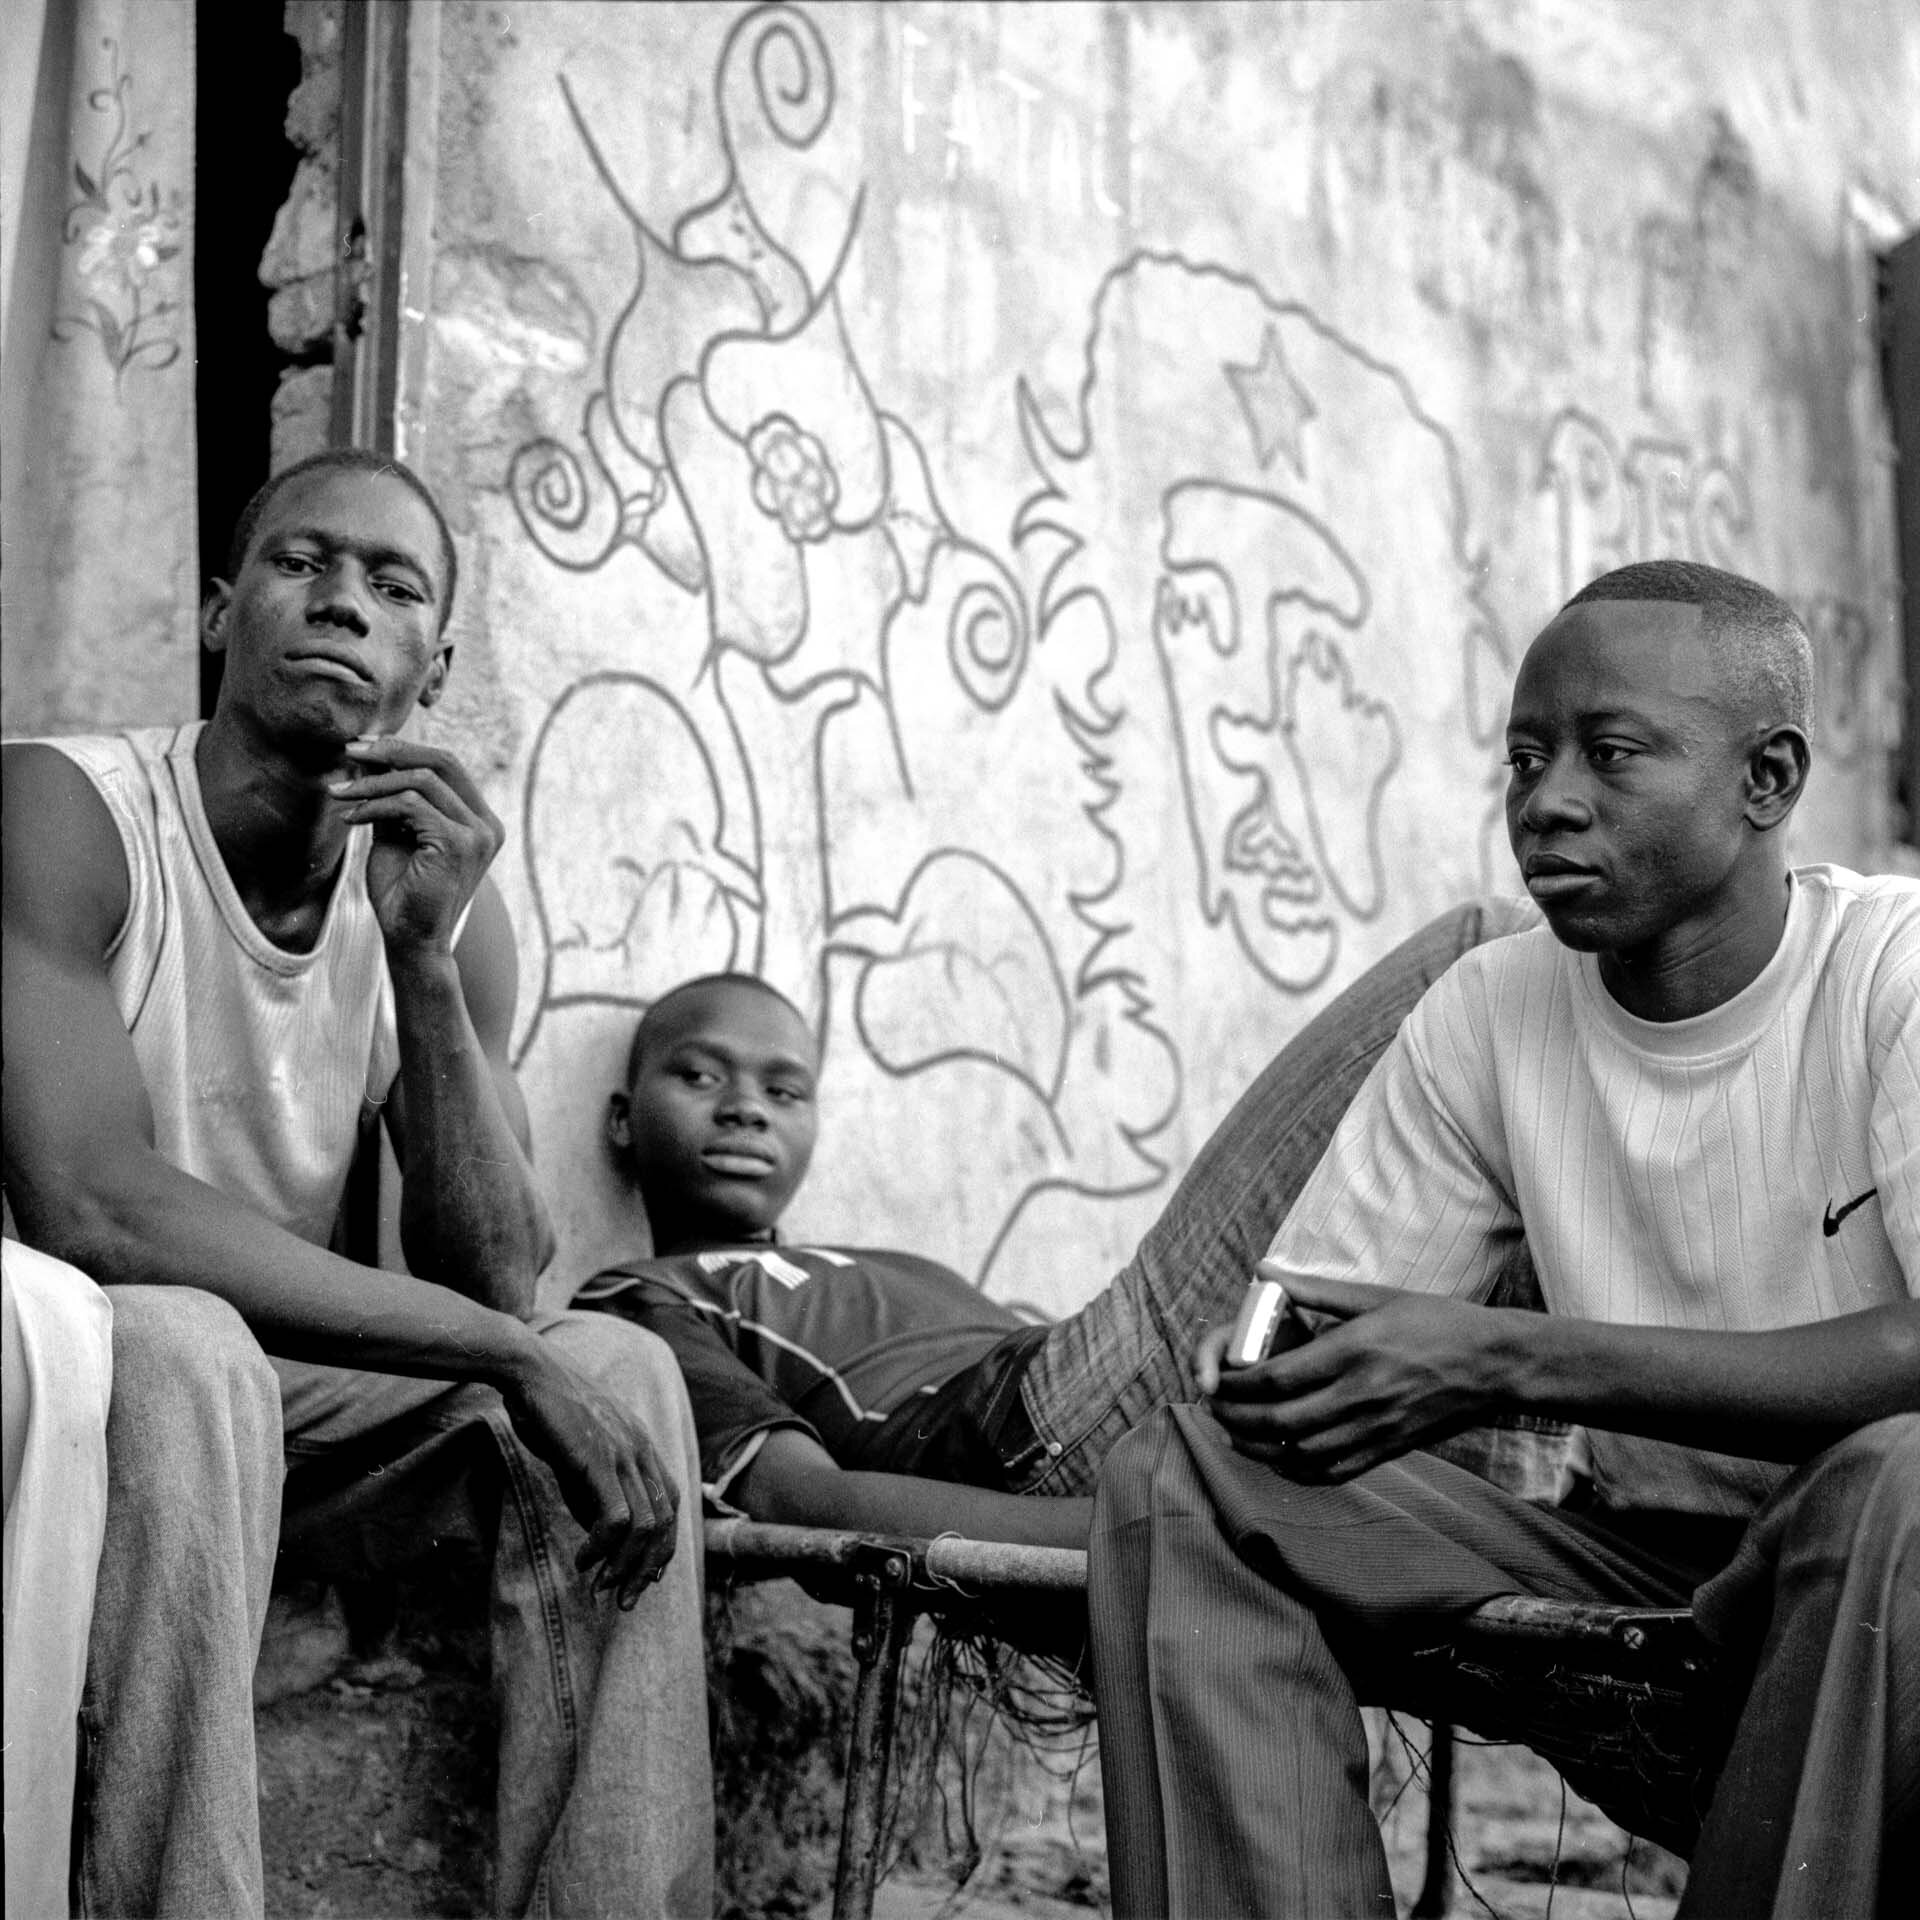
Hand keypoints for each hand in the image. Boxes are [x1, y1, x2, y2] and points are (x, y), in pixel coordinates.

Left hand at [329, 737, 503, 955]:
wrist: (411, 941)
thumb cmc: (403, 892)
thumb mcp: (396, 833)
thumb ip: (392, 797)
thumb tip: (370, 754)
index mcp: (479, 820)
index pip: (448, 765)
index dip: (405, 748)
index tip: (364, 746)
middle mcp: (486, 824)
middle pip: (444, 760)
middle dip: (393, 750)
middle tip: (350, 750)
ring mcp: (478, 834)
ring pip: (423, 780)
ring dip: (374, 781)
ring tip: (340, 793)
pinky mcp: (458, 844)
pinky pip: (410, 805)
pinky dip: (375, 805)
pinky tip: (350, 818)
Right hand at [501, 1352, 681, 1606]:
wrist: (530, 1371)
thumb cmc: (549, 1412)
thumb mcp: (581, 1454)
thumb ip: (596, 1489)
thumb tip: (602, 1535)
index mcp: (642, 1445)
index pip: (671, 1504)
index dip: (662, 1546)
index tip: (643, 1577)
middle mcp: (642, 1449)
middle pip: (665, 1522)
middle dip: (647, 1568)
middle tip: (624, 1599)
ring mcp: (624, 1453)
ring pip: (646, 1526)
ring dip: (625, 1565)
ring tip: (601, 1585)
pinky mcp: (598, 1460)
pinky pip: (616, 1518)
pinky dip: (603, 1548)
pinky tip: (583, 1558)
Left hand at [1201, 1273, 1513, 1480]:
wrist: (1495, 1365)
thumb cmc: (1437, 1322)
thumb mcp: (1377, 1297)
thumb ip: (1317, 1291)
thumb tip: (1265, 1273)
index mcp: (1354, 1352)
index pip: (1277, 1378)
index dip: (1236, 1383)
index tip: (1218, 1376)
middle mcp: (1361, 1396)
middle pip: (1279, 1420)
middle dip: (1236, 1416)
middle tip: (1212, 1407)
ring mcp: (1375, 1429)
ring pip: (1299, 1453)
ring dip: (1258, 1447)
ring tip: (1233, 1432)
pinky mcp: (1388, 1450)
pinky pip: (1331, 1472)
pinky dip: (1296, 1470)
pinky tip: (1278, 1456)